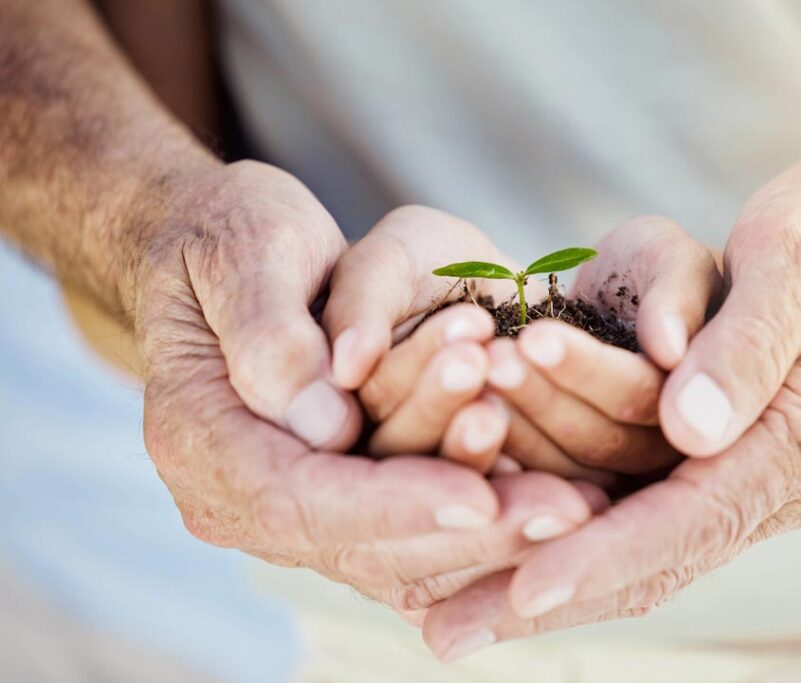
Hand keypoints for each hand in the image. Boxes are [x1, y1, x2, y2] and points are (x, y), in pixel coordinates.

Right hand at [136, 164, 601, 610]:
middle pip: (359, 542)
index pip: (296, 496)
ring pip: (398, 552)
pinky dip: (485, 519)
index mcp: (200, 436)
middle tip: (566, 507)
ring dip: (490, 530)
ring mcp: (295, 499)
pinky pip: (416, 530)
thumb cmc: (229, 235)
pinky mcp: (343, 493)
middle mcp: (242, 490)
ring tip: (573, 497)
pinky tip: (555, 493)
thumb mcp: (241, 252)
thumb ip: (272, 334)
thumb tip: (328, 422)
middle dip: (466, 529)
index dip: (391, 504)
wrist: (231, 253)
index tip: (479, 500)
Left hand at [420, 103, 800, 657]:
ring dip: (545, 552)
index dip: (604, 556)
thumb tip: (688, 431)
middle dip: (550, 594)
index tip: (519, 592)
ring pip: (638, 536)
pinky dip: (572, 521)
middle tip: (444, 629)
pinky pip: (642, 501)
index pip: (693, 518)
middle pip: (655, 555)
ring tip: (445, 585)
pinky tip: (501, 532)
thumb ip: (747, 345)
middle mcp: (783, 476)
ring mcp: (755, 471)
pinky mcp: (728, 453)